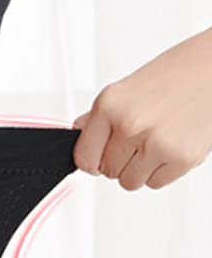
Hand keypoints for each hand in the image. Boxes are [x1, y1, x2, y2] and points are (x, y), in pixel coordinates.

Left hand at [71, 25, 211, 189]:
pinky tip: (173, 144)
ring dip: (141, 169)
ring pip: (129, 182)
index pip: (83, 158)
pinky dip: (163, 170)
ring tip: (157, 141)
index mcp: (109, 105)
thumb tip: (76, 134)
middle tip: (142, 138)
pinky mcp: (181, 158)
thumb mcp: (127, 88)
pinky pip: (155, 183)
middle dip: (122, 161)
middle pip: (108, 172)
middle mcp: (130, 124)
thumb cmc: (176, 74)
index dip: (93, 160)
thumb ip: (99, 117)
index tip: (103, 155)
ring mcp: (155, 143)